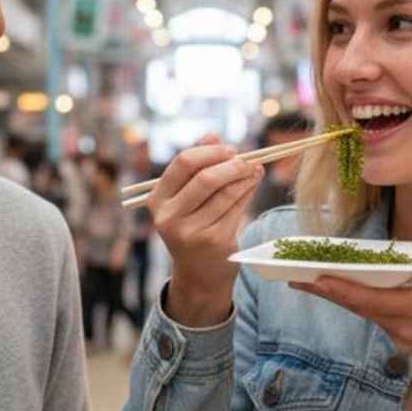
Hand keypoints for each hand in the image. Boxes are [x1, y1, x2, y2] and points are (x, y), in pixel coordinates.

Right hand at [153, 134, 263, 325]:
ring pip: (226, 193)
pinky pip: (238, 207)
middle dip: (231, 164)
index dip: (210, 152)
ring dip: (245, 176)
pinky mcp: (215, 241)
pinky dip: (249, 190)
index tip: (229, 149)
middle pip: (206, 178)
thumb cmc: (192, 227)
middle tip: (246, 159)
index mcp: (157, 201)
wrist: (198, 274)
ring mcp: (192, 232)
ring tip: (254, 169)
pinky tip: (254, 182)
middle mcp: (170, 217)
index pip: (183, 163)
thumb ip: (195, 167)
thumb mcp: (184, 199)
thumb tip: (212, 135)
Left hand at [292, 233, 411, 408]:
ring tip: (314, 280)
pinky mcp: (401, 340)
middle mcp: (399, 325)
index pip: (366, 298)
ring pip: (362, 312)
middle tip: (294, 277)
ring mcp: (398, 336)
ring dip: (339, 297)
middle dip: (324, 291)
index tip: (312, 278)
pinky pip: (374, 318)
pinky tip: (350, 292)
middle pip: (354, 306)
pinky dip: (358, 303)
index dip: (337, 288)